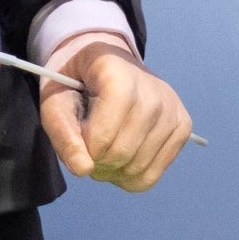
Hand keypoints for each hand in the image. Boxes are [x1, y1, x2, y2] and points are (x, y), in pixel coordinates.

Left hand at [39, 38, 191, 191]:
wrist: (108, 61)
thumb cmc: (77, 83)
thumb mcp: (55, 101)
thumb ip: (63, 134)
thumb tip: (83, 170)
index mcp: (118, 75)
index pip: (103, 135)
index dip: (84, 146)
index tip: (77, 134)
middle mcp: (153, 91)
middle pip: (123, 153)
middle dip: (96, 161)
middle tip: (86, 147)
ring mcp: (173, 108)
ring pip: (139, 168)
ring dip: (112, 172)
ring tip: (102, 152)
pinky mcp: (183, 126)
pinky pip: (154, 175)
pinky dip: (131, 178)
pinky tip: (120, 160)